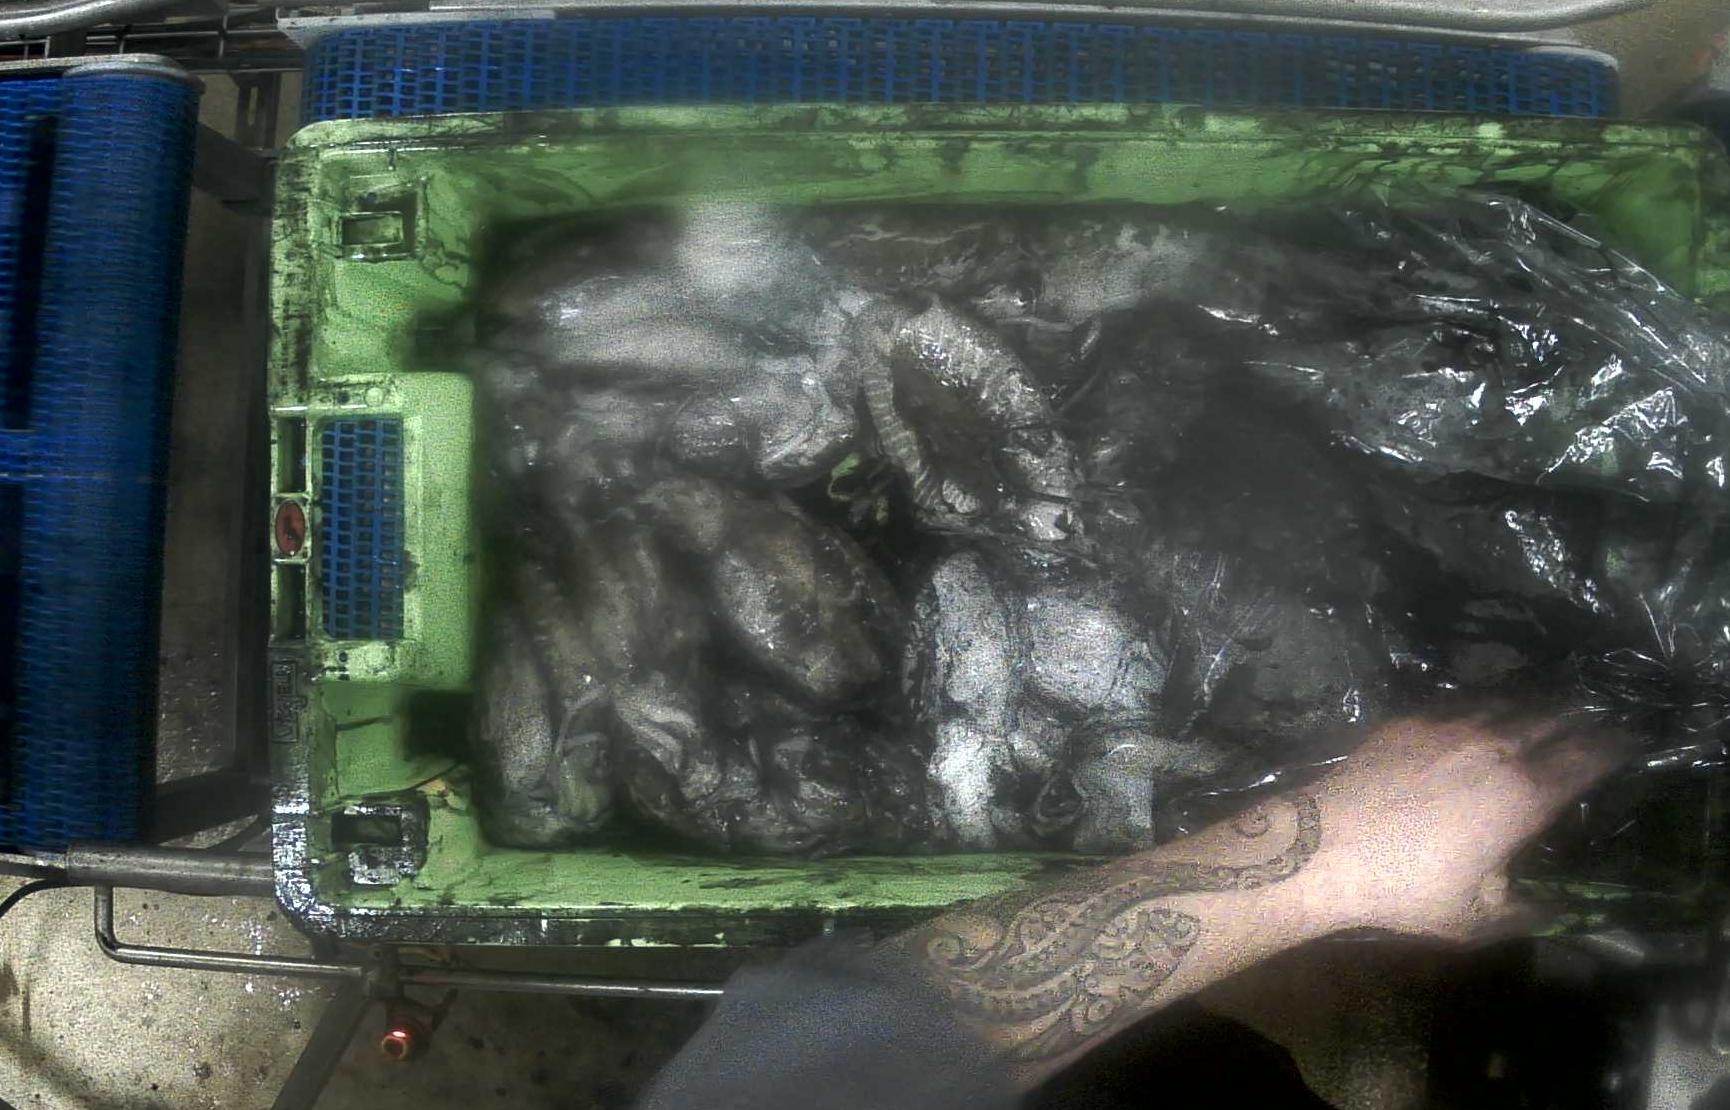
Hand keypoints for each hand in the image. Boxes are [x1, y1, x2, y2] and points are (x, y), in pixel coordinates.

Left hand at [1300, 712, 1629, 940]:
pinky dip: (1485, 704)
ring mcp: (1448, 726)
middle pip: (1555, 718)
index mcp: (1524, 794)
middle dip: (1581, 718)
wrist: (1321, 847)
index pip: (1589, 757)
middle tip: (1594, 721)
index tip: (1630, 742)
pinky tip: (1484, 711)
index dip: (1616, 746)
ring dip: (1536, 704)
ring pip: (1508, 702)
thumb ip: (1526, 911)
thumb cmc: (1403, 889)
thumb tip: (1555, 908)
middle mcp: (1495, 746)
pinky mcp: (1407, 720)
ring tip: (1548, 708)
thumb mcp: (1475, 919)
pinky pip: (1461, 702)